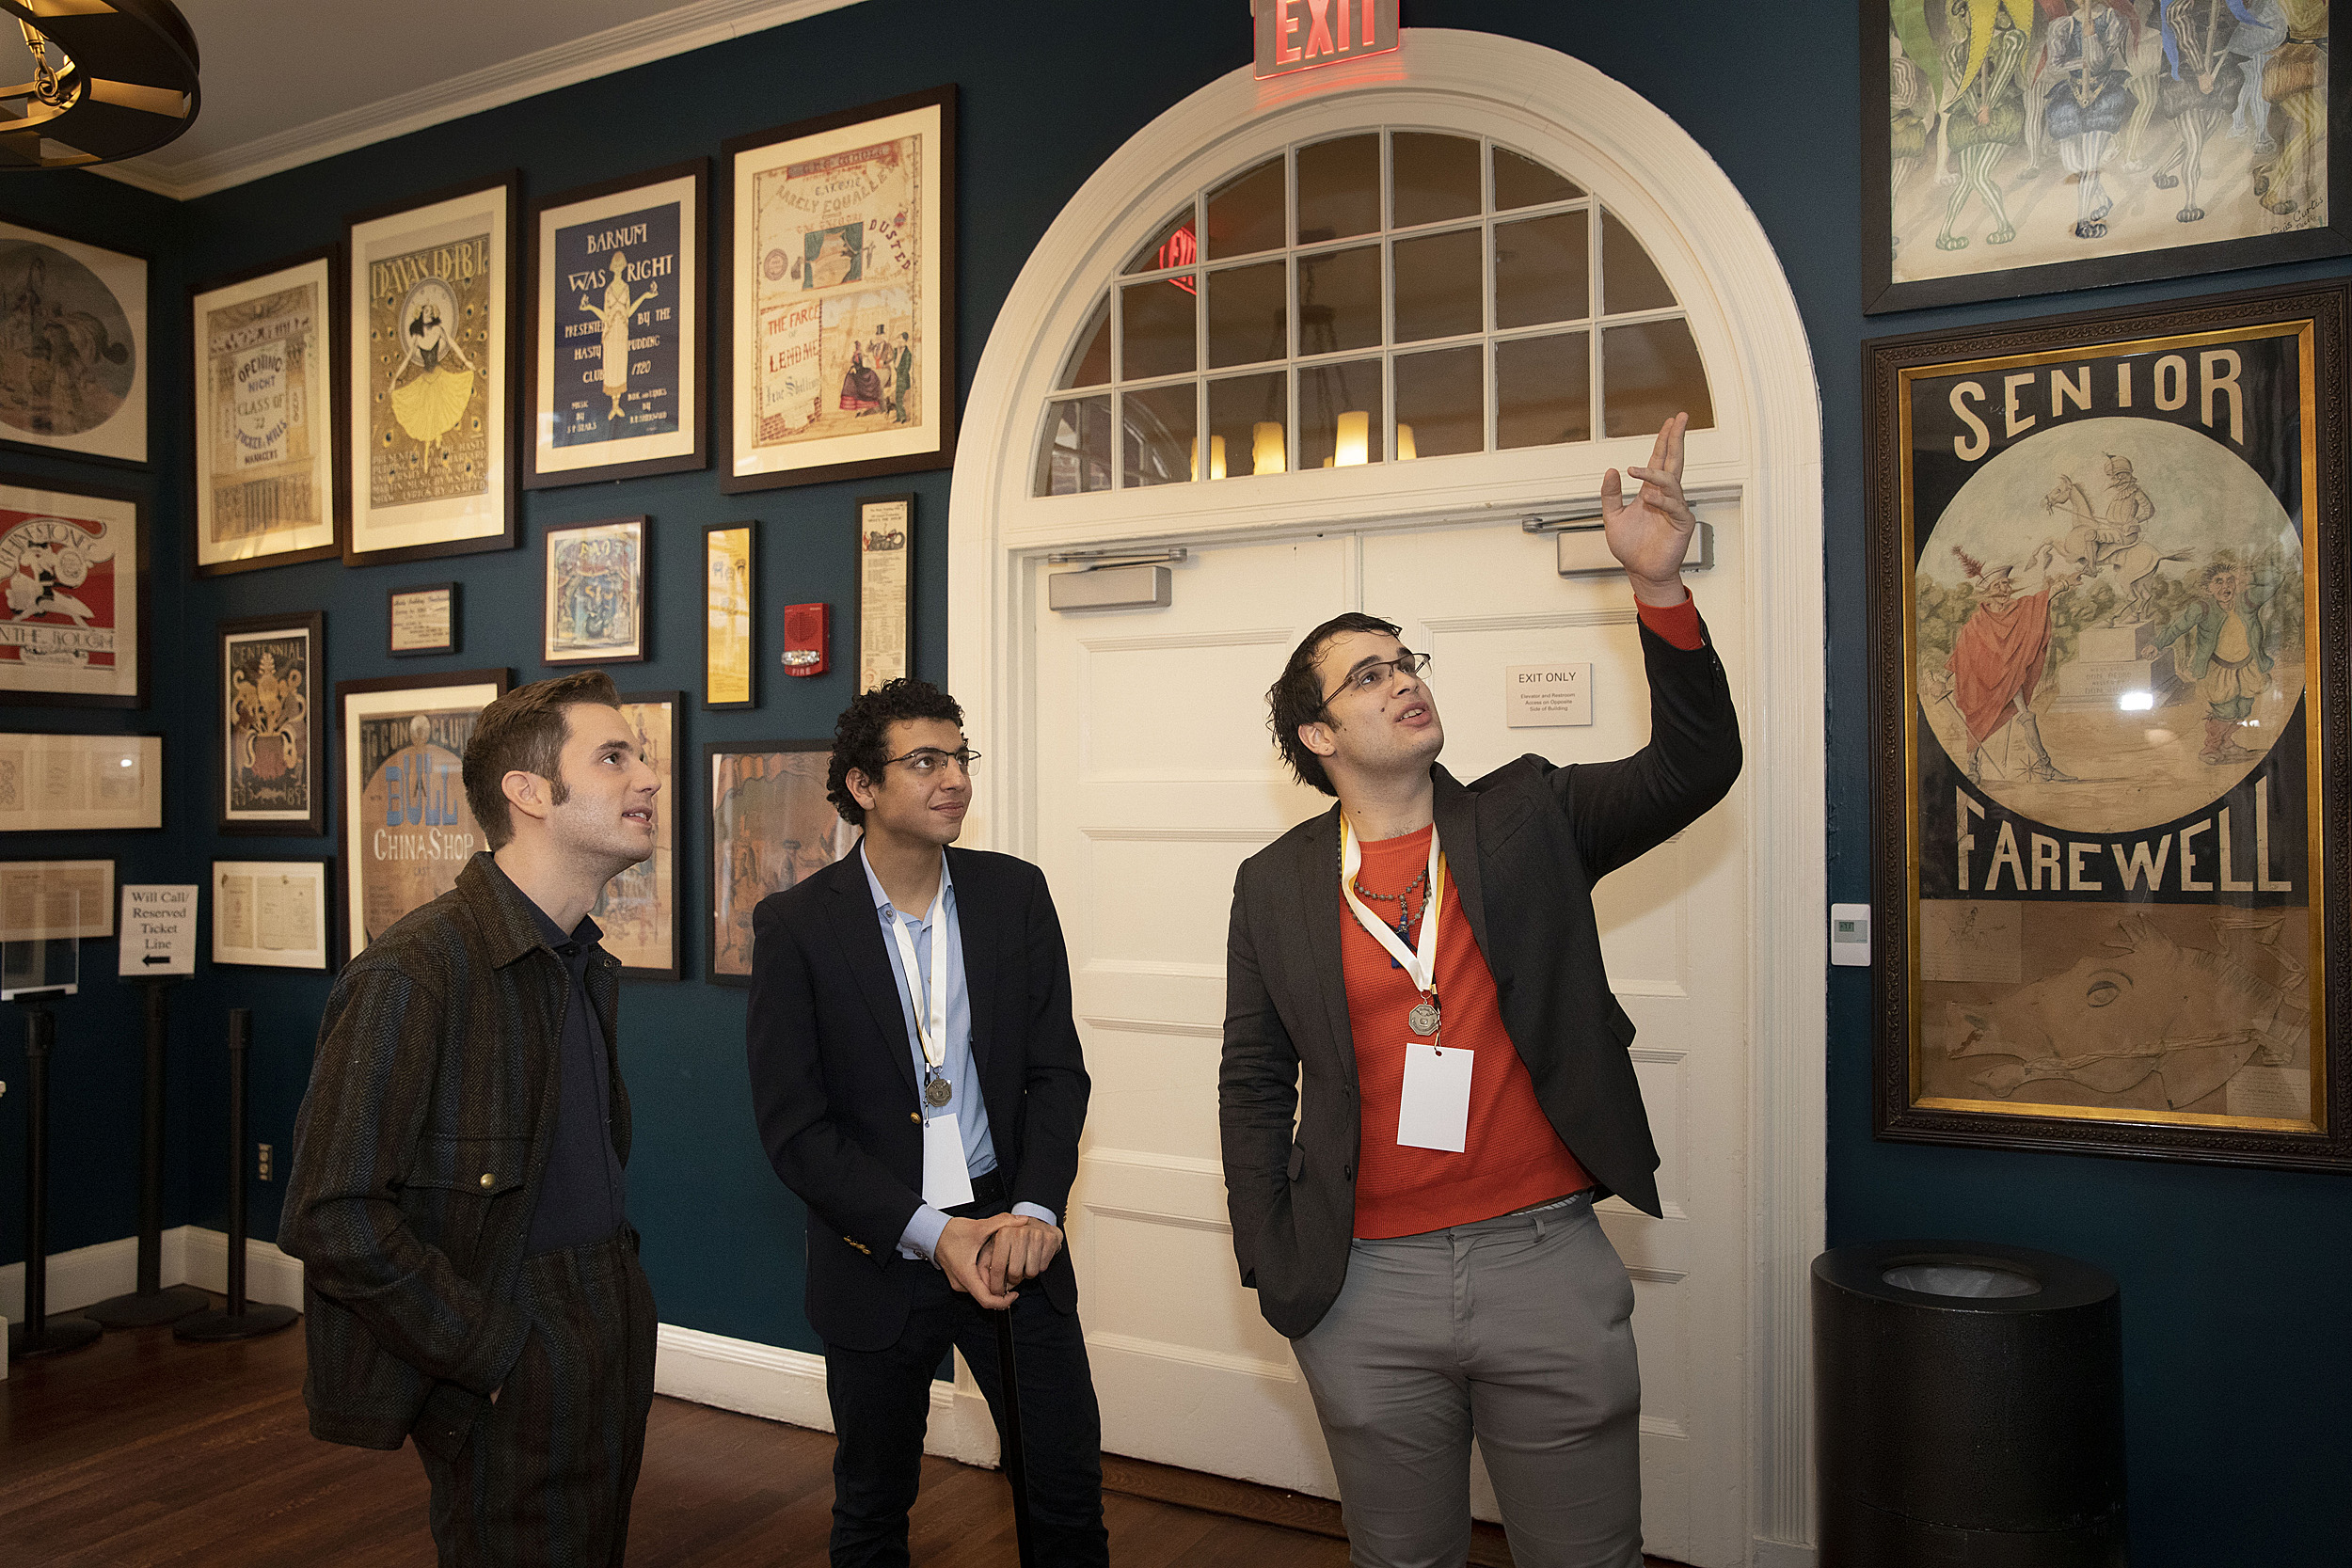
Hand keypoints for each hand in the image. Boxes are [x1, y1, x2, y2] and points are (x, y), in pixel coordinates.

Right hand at [934, 1213, 1018, 1308]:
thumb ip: (1002, 1221)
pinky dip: (986, 1279)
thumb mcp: (979, 1226)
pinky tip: (993, 1267)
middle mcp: (961, 1283)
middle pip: (986, 1296)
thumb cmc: (951, 1232)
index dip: (1003, 1301)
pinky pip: (976, 1285)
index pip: (987, 1300)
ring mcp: (959, 1283)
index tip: (1015, 1294)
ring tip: (1004, 1271)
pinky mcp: (959, 1279)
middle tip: (1013, 1277)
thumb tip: (1022, 1220)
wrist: (933, 1232)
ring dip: (994, 1284)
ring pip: (981, 1291)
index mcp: (966, 1275)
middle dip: (1002, 1289)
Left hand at [976, 1216, 1064, 1296]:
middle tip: (1012, 1278)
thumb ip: (986, 1262)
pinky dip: (1039, 1268)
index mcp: (1003, 1233)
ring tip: (1024, 1264)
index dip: (996, 1285)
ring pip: (1031, 1272)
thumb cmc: (1013, 1237)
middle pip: (1015, 1273)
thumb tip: (984, 1285)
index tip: (997, 1293)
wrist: (1038, 1223)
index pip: (997, 1268)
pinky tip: (1035, 1258)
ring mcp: (1036, 1235)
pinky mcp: (1050, 1239)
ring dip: (1027, 1274)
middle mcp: (1019, 1233)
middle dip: (1013, 1281)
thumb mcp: (995, 1244)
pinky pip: (1043, 1267)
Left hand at [1600, 411, 1696, 605]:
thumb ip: (1610, 494)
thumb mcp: (1612, 517)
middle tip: (1679, 419)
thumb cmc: (1630, 547)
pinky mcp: (1681, 523)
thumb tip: (1611, 471)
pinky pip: (1675, 506)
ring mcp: (1675, 508)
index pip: (1660, 459)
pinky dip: (1662, 501)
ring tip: (1637, 472)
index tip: (1669, 422)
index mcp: (1651, 491)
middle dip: (1676, 439)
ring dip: (1654, 474)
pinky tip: (1649, 498)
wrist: (1640, 570)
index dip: (1664, 440)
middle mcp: (1665, 496)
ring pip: (1671, 482)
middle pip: (1674, 461)